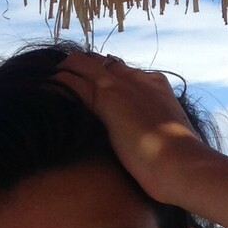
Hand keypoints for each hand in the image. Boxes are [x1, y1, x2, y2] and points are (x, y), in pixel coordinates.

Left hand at [51, 51, 212, 205]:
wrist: (183, 165)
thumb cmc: (181, 164)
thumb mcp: (172, 141)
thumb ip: (159, 134)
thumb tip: (154, 148)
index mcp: (156, 86)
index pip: (122, 71)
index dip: (103, 77)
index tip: (90, 88)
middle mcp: (137, 79)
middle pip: (101, 62)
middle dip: (81, 69)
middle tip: (62, 82)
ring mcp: (122, 87)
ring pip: (82, 64)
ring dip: (65, 72)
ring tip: (48, 84)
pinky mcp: (106, 100)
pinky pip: (71, 82)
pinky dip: (56, 85)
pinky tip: (44, 93)